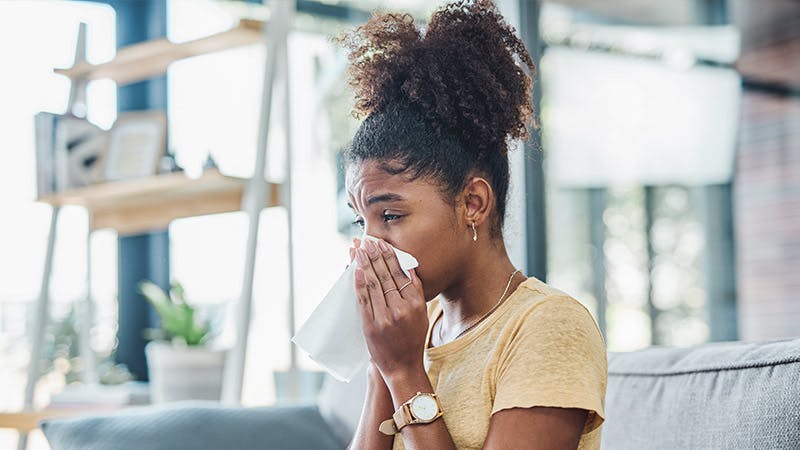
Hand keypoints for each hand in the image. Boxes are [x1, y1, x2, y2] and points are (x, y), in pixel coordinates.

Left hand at [352, 239, 426, 378]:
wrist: (402, 367)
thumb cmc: (412, 340)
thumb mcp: (422, 315)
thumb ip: (417, 292)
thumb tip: (410, 268)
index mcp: (416, 304)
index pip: (400, 274)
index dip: (390, 257)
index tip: (383, 243)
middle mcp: (401, 309)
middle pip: (385, 276)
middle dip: (375, 255)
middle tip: (368, 240)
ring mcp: (385, 317)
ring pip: (373, 284)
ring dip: (365, 264)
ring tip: (360, 249)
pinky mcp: (371, 326)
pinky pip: (363, 300)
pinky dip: (359, 283)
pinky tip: (355, 270)